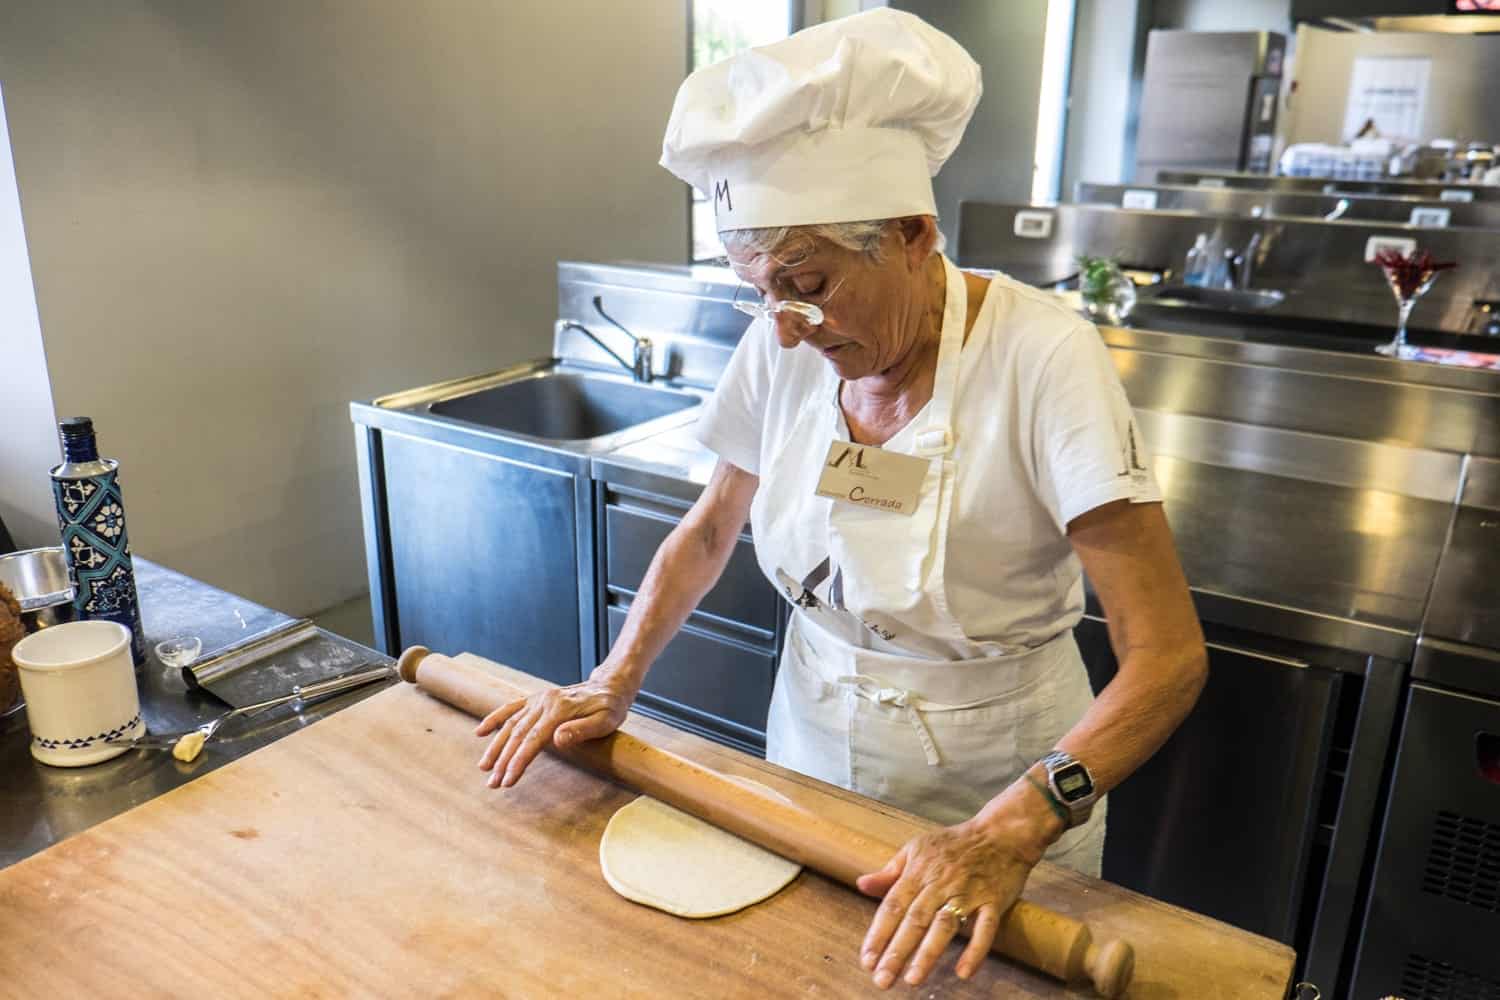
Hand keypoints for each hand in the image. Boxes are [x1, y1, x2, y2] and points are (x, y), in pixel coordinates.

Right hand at [475, 672, 633, 788]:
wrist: (609, 687)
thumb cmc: (610, 708)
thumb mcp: (605, 721)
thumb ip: (582, 730)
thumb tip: (558, 740)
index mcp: (559, 709)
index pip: (533, 739)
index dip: (518, 760)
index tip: (508, 780)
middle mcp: (544, 702)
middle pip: (517, 734)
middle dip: (503, 760)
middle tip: (492, 784)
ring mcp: (538, 700)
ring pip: (510, 724)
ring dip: (495, 746)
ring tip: (484, 768)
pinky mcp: (536, 700)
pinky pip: (511, 708)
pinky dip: (494, 719)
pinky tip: (480, 732)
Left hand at [854, 797, 1057, 988]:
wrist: (1001, 832)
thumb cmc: (955, 843)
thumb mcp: (916, 848)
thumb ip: (890, 872)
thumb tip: (861, 885)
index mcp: (918, 871)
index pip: (893, 906)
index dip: (878, 934)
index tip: (866, 961)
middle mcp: (940, 883)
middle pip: (915, 920)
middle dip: (897, 951)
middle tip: (882, 980)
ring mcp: (968, 893)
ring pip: (945, 925)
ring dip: (928, 953)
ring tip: (912, 979)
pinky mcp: (993, 900)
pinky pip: (985, 928)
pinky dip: (975, 950)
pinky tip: (964, 972)